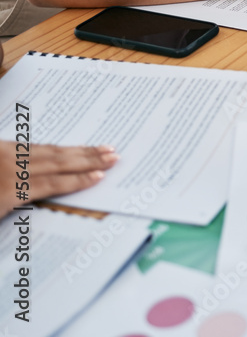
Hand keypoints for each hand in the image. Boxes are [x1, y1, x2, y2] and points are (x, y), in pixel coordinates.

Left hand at [1, 142, 118, 215]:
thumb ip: (16, 212)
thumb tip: (38, 225)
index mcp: (11, 190)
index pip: (54, 183)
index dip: (79, 180)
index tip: (101, 175)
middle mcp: (14, 168)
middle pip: (59, 163)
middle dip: (90, 159)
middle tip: (112, 155)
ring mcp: (8, 153)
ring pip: (50, 150)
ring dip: (78, 150)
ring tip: (100, 148)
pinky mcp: (2, 145)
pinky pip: (35, 145)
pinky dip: (56, 147)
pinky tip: (68, 147)